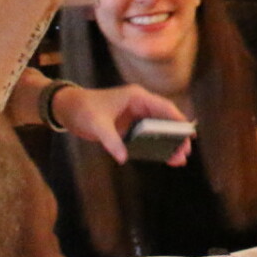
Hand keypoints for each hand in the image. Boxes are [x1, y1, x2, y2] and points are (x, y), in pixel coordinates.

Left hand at [60, 82, 188, 166]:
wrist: (67, 108)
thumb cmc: (82, 110)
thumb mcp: (97, 125)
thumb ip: (111, 141)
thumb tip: (123, 158)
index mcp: (136, 97)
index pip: (164, 107)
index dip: (178, 120)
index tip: (189, 133)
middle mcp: (139, 105)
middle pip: (164, 120)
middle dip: (176, 136)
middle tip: (186, 152)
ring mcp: (135, 116)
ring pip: (158, 130)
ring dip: (168, 143)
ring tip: (180, 159)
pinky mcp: (129, 126)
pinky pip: (147, 136)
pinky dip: (155, 146)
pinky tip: (164, 158)